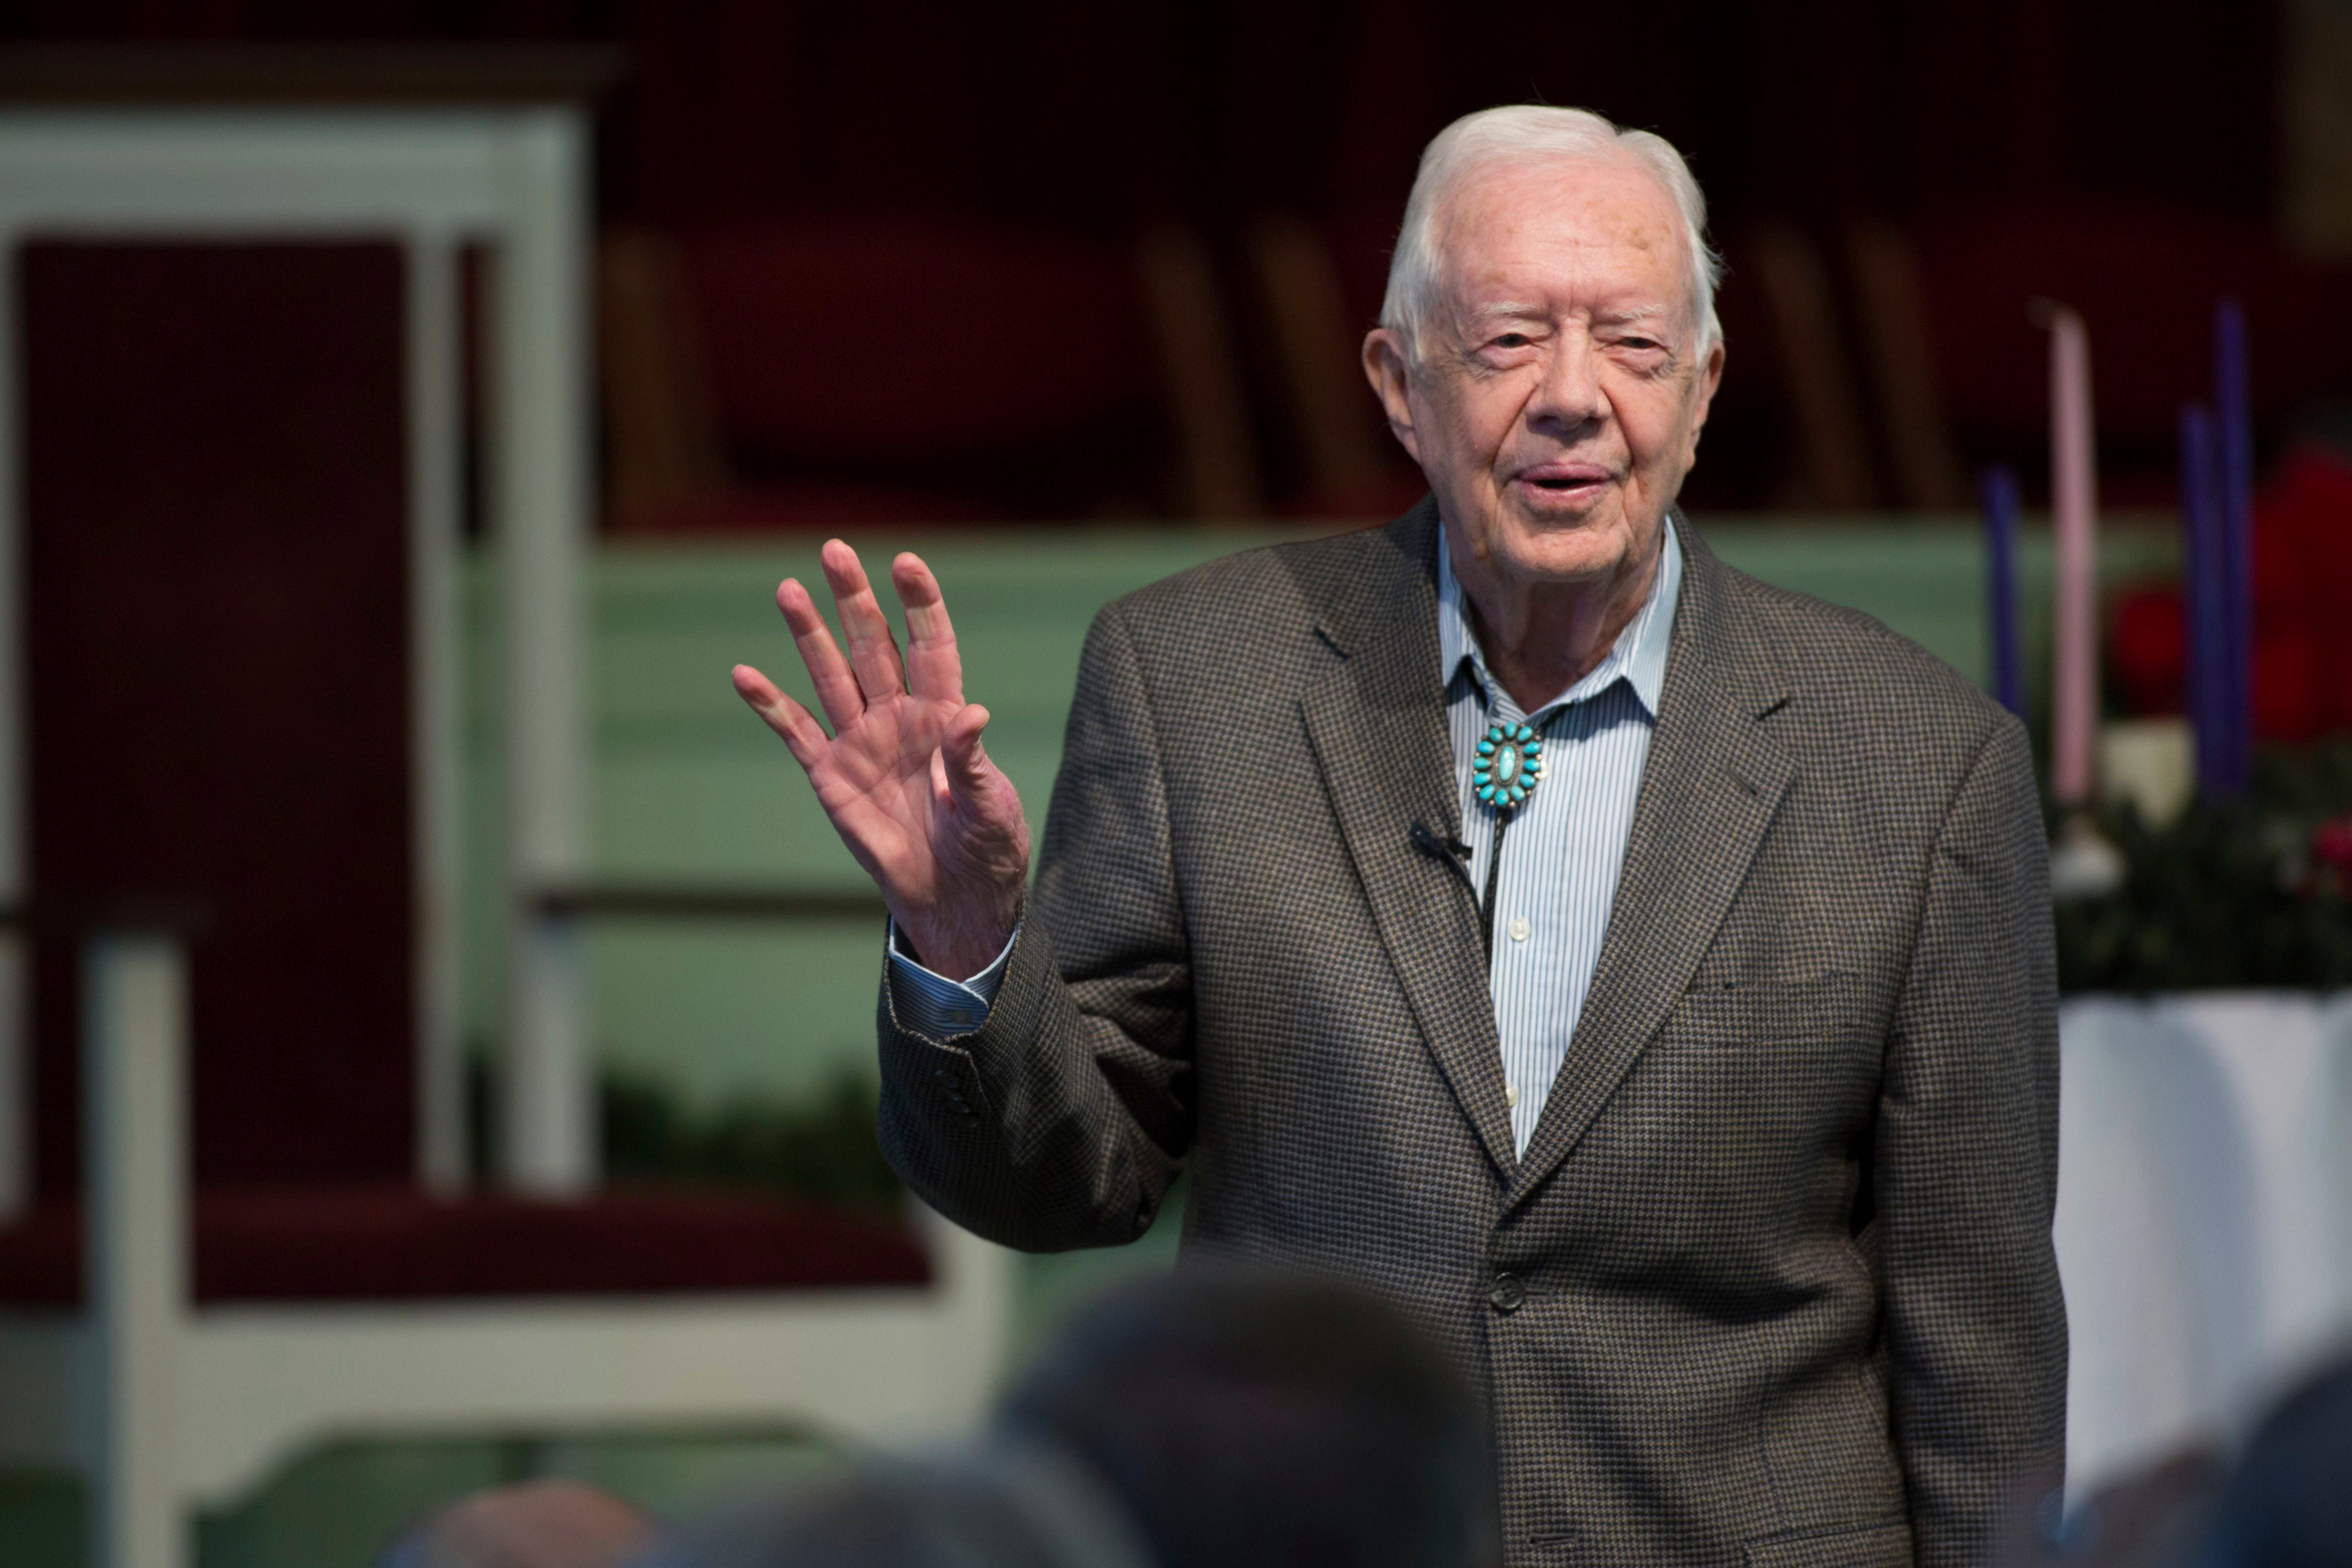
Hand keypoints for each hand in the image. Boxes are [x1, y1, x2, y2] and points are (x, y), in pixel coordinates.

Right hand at [732, 540, 1030, 981]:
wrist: (953, 899)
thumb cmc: (985, 849)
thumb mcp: (990, 807)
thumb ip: (974, 762)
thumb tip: (973, 715)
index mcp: (944, 716)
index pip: (931, 647)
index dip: (920, 605)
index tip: (906, 563)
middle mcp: (899, 717)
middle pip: (873, 646)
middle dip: (854, 600)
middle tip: (836, 551)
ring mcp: (861, 742)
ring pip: (831, 675)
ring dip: (809, 634)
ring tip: (788, 589)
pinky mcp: (831, 775)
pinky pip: (796, 732)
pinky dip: (771, 705)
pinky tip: (745, 674)